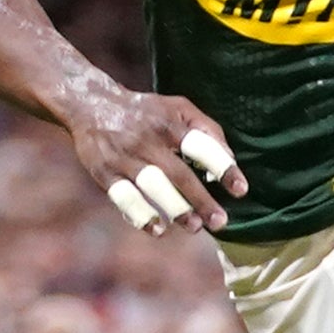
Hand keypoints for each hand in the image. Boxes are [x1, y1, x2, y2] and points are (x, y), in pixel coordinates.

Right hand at [62, 83, 245, 235]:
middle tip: (220, 221)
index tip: (241, 190)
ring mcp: (124, 158)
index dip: (223, 167)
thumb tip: (230, 159)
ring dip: (174, 209)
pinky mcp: (104, 172)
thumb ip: (207, 129)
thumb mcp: (179, 107)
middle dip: (201, 200)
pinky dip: (139, 214)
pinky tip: (156, 229)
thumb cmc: (147, 111)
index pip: (201, 147)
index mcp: (170, 124)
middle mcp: (147, 141)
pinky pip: (122, 196)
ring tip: (194, 227)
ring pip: (151, 187)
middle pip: (178, 174)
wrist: (91, 103)